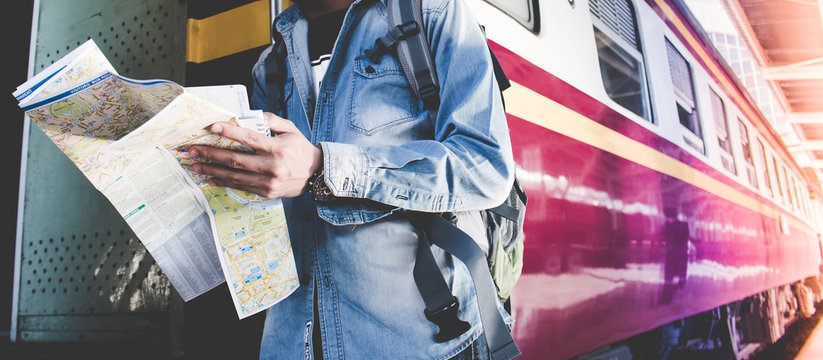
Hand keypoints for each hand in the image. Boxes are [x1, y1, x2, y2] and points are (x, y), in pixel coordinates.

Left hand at [189, 112, 322, 197]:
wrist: (317, 175)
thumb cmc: (302, 150)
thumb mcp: (292, 131)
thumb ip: (273, 121)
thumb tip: (254, 115)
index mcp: (277, 148)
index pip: (249, 138)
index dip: (230, 132)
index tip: (213, 127)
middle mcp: (271, 166)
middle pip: (236, 160)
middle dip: (211, 155)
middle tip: (193, 151)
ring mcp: (268, 182)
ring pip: (235, 176)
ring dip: (213, 170)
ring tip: (196, 165)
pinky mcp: (266, 192)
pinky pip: (241, 186)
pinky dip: (224, 182)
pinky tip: (211, 178)